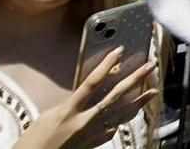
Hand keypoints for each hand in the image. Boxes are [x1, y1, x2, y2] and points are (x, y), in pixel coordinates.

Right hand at [19, 46, 155, 148]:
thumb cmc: (35, 138)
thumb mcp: (50, 114)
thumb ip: (72, 102)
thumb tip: (91, 91)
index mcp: (68, 111)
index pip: (92, 82)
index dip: (107, 64)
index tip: (119, 50)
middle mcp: (83, 121)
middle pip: (115, 96)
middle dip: (135, 79)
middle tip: (149, 66)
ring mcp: (91, 134)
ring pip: (121, 114)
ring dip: (139, 102)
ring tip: (154, 91)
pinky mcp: (94, 144)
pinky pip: (112, 129)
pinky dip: (120, 120)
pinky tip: (129, 113)